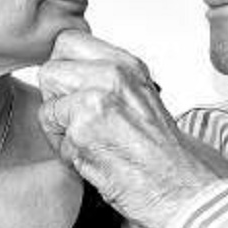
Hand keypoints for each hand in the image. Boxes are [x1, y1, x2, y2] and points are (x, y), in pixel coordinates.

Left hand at [37, 31, 227, 227]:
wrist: (181, 186)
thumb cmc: (162, 152)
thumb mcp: (139, 95)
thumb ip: (104, 77)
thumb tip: (65, 70)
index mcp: (126, 64)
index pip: (67, 41)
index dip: (63, 68)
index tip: (73, 90)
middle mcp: (112, 76)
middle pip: (50, 71)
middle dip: (56, 100)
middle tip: (81, 122)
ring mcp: (96, 102)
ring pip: (47, 108)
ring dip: (60, 131)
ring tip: (91, 144)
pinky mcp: (82, 132)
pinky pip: (54, 140)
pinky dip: (69, 155)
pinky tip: (96, 159)